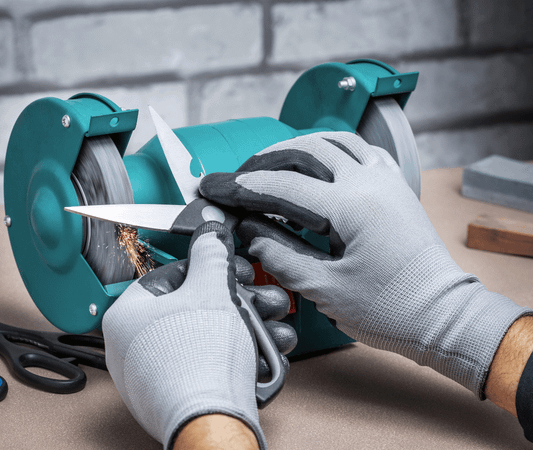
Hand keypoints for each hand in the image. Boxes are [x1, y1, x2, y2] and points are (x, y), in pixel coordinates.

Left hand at [102, 221, 294, 448]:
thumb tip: (210, 230)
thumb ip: (211, 253)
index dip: (207, 267)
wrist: (214, 423)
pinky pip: (210, 365)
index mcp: (128, 316)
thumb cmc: (200, 362)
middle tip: (258, 297)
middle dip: (238, 301)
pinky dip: (238, 356)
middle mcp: (135, 348)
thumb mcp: (212, 290)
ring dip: (248, 328)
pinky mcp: (180, 397)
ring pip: (208, 338)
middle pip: (194, 308)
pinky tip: (266, 354)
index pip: (169, 275)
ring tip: (272, 326)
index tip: (230, 268)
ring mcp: (156, 376)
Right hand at [200, 131, 530, 398]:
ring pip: (333, 141)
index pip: (282, 185)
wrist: (443, 316)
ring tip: (270, 164)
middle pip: (306, 150)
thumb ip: (279, 254)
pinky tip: (318, 163)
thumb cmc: (392, 310)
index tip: (215, 188)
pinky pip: (359, 151)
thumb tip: (249, 231)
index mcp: (351, 207)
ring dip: (297, 147)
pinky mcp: (394, 187)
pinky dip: (331, 150)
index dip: (242, 187)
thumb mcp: (325, 289)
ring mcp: (385, 180)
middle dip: (265, 160)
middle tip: (239, 177)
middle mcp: (370, 182)